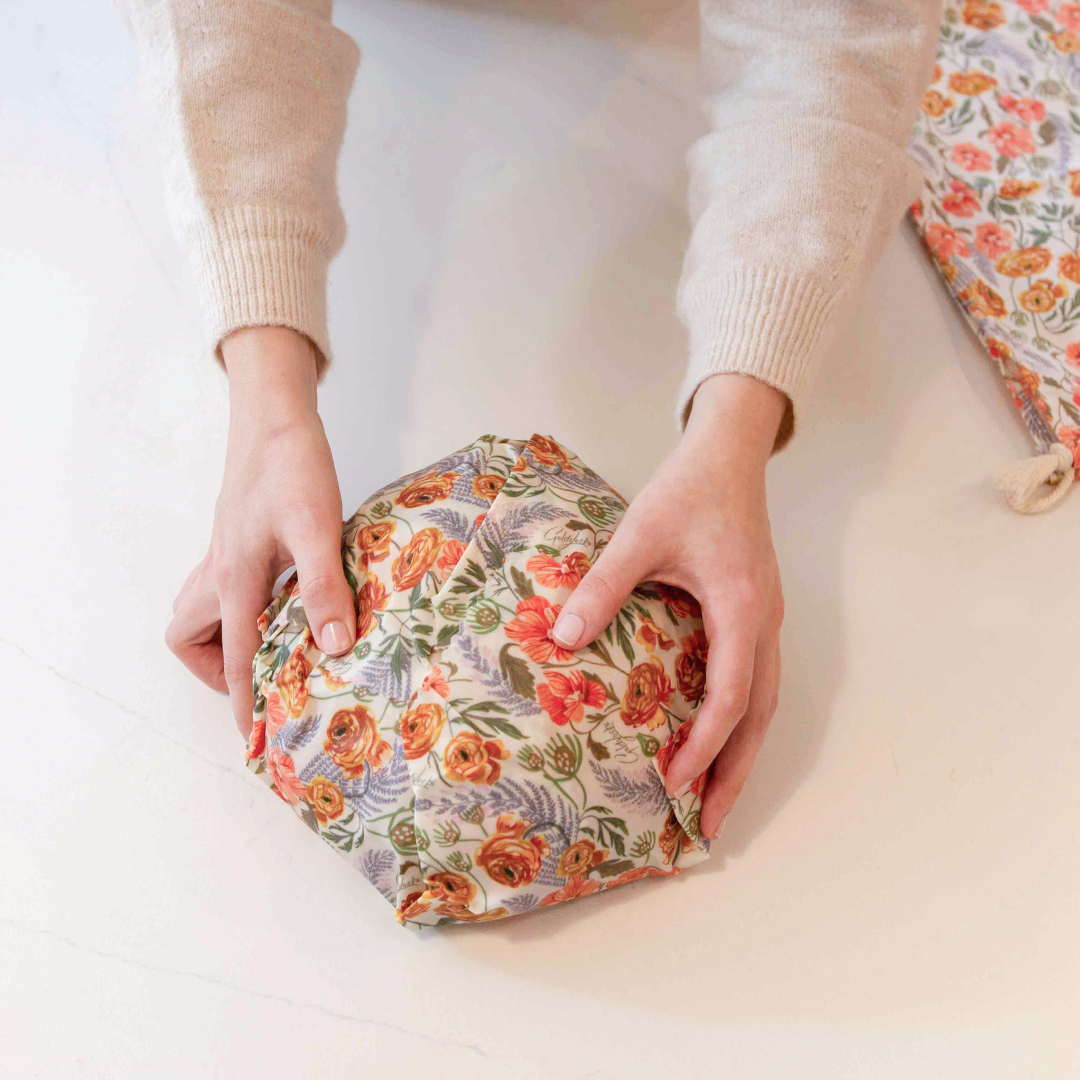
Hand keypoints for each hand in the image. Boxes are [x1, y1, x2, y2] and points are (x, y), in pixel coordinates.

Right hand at [165, 327, 355, 737]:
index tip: (255, 739)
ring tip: (275, 639)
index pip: (235, 658)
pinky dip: (242, 603)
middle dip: (218, 667)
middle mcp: (218, 572)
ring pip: (201, 610)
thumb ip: (324, 587)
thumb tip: (335, 645)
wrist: (274, 416)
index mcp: (234, 580)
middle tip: (263, 671)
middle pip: (190, 637)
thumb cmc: (292, 467)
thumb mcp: (318, 529)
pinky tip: (287, 595)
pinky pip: (222, 586)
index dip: (245, 702)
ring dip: (226, 633)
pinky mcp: (236, 539)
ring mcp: (223, 553)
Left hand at [551, 373, 786, 840]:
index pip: (732, 696)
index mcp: (742, 608)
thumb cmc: (689, 490)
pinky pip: (758, 679)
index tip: (672, 783)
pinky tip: (715, 735)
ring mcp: (767, 620)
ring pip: (766, 703)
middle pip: (761, 716)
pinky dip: (741, 719)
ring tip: (717, 798)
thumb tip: (562, 640)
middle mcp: (765, 623)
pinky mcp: (757, 612)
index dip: (704, 745)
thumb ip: (602, 586)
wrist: (730, 453)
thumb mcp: (639, 534)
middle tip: (709, 828)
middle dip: (735, 774)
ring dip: (742, 753)